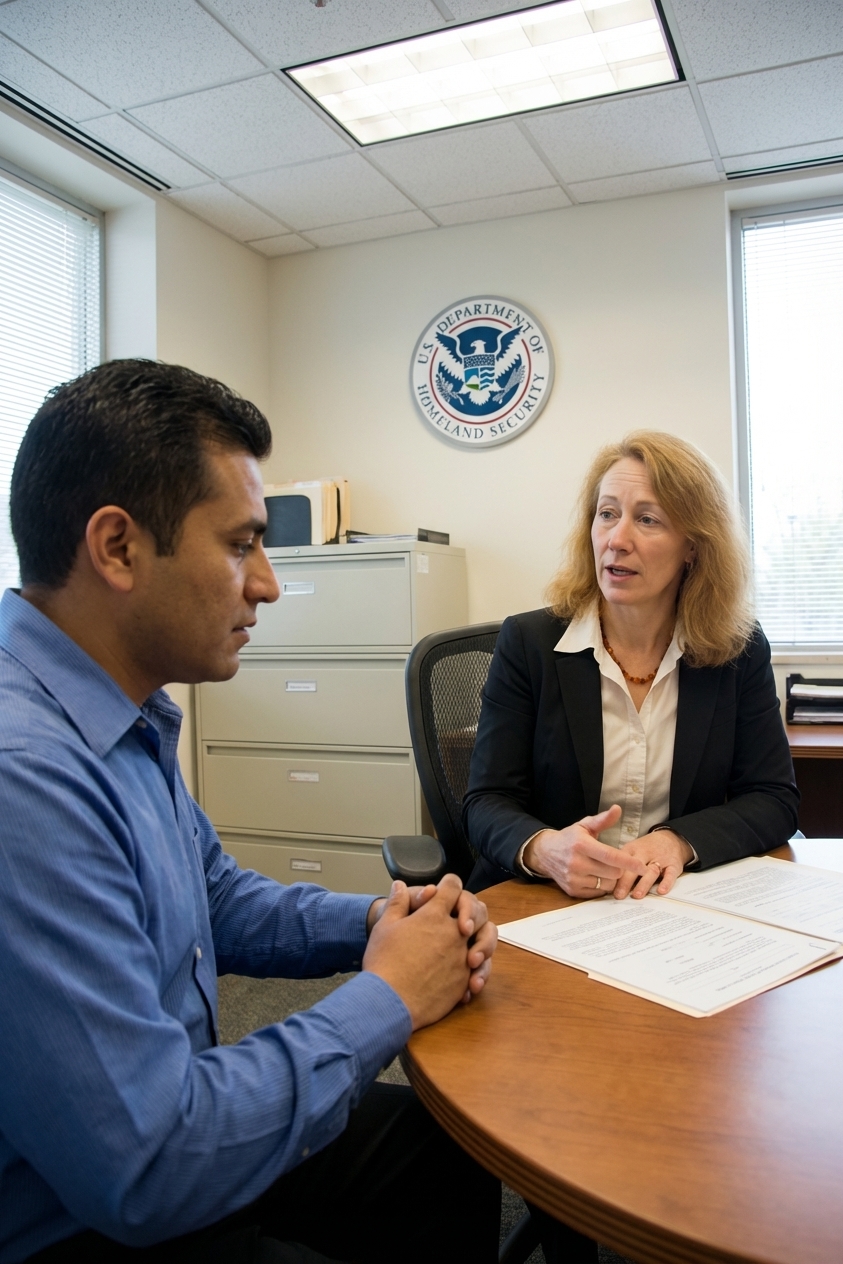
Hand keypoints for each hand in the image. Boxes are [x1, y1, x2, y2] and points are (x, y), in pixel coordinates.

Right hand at [363, 875, 496, 1029]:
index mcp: (434, 914)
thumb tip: (400, 886)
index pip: (452, 887)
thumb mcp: (384, 926)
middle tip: (461, 922)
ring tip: (467, 952)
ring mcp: (462, 957)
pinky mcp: (463, 980)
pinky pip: (478, 970)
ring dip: (479, 943)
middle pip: (477, 911)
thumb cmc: (384, 961)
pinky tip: (462, 977)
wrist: (389, 1001)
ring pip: (483, 942)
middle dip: (470, 912)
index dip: (449, 885)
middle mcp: (454, 933)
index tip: (446, 891)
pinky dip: (473, 971)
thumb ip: (397, 903)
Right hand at [523, 805, 646, 898]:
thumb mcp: (584, 826)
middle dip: (620, 869)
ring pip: (607, 885)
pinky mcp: (572, 890)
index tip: (643, 867)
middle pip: (613, 873)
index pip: (611, 856)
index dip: (629, 862)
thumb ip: (603, 819)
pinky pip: (598, 893)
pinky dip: (601, 886)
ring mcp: (574, 879)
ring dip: (611, 879)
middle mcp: (577, 863)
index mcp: (582, 845)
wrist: (545, 853)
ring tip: (605, 869)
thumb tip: (618, 809)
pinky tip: (596, 876)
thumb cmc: (570, 838)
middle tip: (616, 863)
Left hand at [613, 830, 693, 899]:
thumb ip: (621, 865)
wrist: (671, 838)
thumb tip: (605, 886)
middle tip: (619, 895)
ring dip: (643, 884)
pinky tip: (661, 891)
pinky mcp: (673, 865)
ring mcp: (660, 859)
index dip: (612, 874)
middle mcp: (645, 853)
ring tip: (637, 895)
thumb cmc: (646, 849)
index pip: (620, 861)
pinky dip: (666, 882)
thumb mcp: (632, 851)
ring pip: (651, 871)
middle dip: (626, 881)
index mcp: (631, 849)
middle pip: (634, 867)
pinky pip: (670, 874)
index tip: (606, 887)